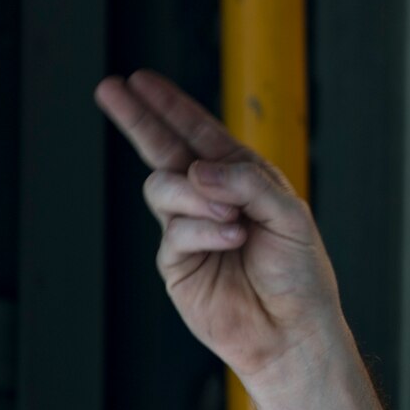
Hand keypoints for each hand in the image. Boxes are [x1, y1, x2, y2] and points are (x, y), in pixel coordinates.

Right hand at [94, 68, 342, 385]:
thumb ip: (248, 183)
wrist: (293, 330)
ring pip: (164, 188)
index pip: (199, 133)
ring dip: (195, 195)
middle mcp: (211, 199)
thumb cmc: (299, 273)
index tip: (140, 79)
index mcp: (242, 179)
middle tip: (110, 89)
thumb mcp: (289, 215)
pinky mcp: (177, 263)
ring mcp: (189, 230)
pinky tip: (232, 239)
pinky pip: (175, 232)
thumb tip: (196, 169)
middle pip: (163, 149)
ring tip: (233, 217)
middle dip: (138, 118)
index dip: (170, 105)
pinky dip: (205, 231)